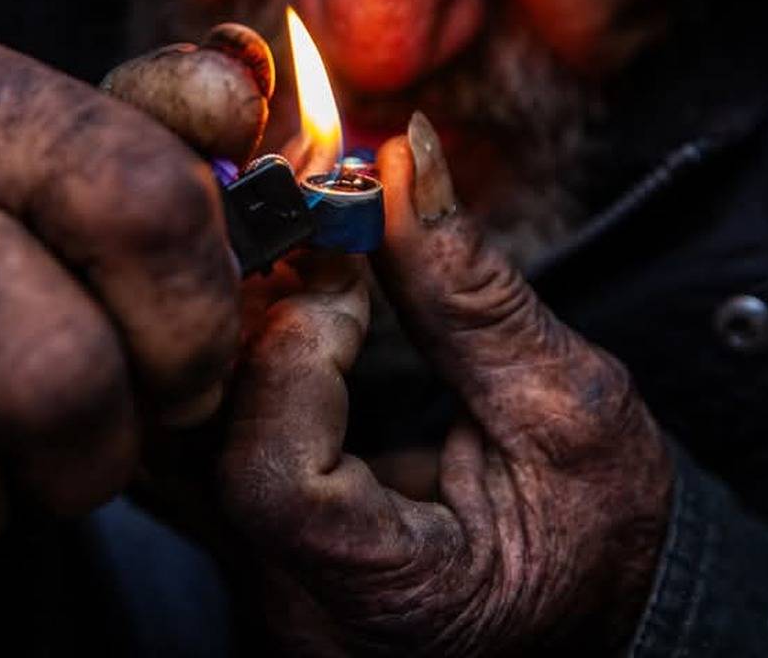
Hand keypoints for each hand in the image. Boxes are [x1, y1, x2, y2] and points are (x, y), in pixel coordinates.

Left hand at [215, 113, 673, 655]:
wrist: (592, 610)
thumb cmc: (597, 534)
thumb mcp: (569, 407)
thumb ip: (471, 292)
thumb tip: (401, 156)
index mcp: (387, 594)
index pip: (270, 480)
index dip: (294, 358)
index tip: (348, 281)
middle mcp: (291, 602)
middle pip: (187, 446)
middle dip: (231, 309)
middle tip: (291, 222)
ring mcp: (253, 578)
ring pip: (170, 434)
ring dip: (221, 320)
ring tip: (282, 250)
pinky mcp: (241, 542)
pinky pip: (191, 437)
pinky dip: (226, 351)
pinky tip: (271, 297)